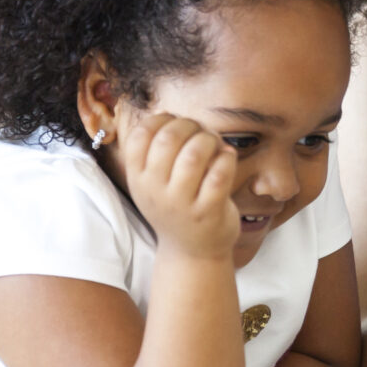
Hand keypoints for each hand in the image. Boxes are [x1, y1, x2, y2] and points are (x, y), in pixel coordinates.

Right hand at [122, 109, 238, 256]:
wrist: (193, 252)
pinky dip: (227, 158)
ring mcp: (181, 203)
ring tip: (216, 147)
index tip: (178, 125)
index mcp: (139, 178)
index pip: (141, 134)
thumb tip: (172, 114)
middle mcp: (155, 191)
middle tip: (203, 134)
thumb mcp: (154, 183)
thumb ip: (157, 151)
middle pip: (169, 138)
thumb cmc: (177, 206)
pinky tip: (228, 159)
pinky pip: (220, 173)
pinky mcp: (208, 212)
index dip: (164, 119)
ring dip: (210, 140)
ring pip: (195, 153)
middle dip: (192, 125)